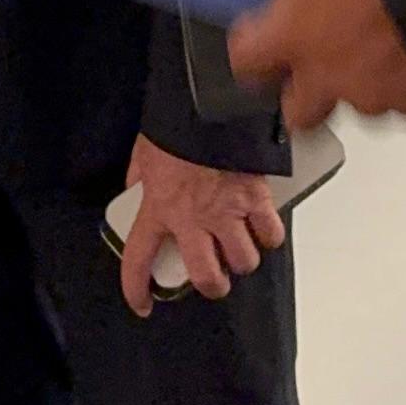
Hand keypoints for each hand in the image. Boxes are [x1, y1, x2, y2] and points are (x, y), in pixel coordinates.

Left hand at [116, 133, 288, 319]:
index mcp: (159, 207)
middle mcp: (193, 218)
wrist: (209, 101)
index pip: (139, 260)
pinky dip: (269, 236)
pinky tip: (263, 230)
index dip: (136, 289)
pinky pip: (270, 233)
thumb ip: (138, 176)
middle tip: (213, 278)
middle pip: (207, 276)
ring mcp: (227, 211)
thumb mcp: (144, 151)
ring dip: (242, 260)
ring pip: (243, 260)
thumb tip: (134, 187)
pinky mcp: (255, 197)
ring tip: (239, 250)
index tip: (142, 303)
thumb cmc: (176, 124)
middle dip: (213, 285)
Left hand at [195, 0, 405, 132]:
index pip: (246, 63)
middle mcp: (328, 78)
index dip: (247, 47)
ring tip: (377, 47)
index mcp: (290, 39)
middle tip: (316, 56)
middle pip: (298, 112)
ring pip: (357, 106)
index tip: (258, 26)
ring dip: (358, 84)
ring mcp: (378, 94)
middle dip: (301, 92)